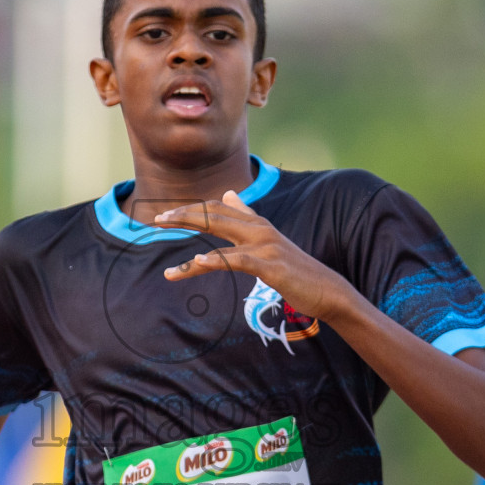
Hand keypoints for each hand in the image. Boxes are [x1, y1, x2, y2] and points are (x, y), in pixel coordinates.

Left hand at [155, 190, 355, 320]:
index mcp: (257, 224)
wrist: (327, 290)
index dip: (191, 209)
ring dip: (191, 243)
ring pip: (221, 235)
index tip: (166, 217)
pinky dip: (216, 259)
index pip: (218, 208)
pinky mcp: (270, 266)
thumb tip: (230, 193)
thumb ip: (248, 217)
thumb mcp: (269, 240)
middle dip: (185, 216)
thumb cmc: (295, 270)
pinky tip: (198, 261)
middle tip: (157, 221)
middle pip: (216, 214)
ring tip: (167, 257)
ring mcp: (265, 246)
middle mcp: (260, 229)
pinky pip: (238, 259)